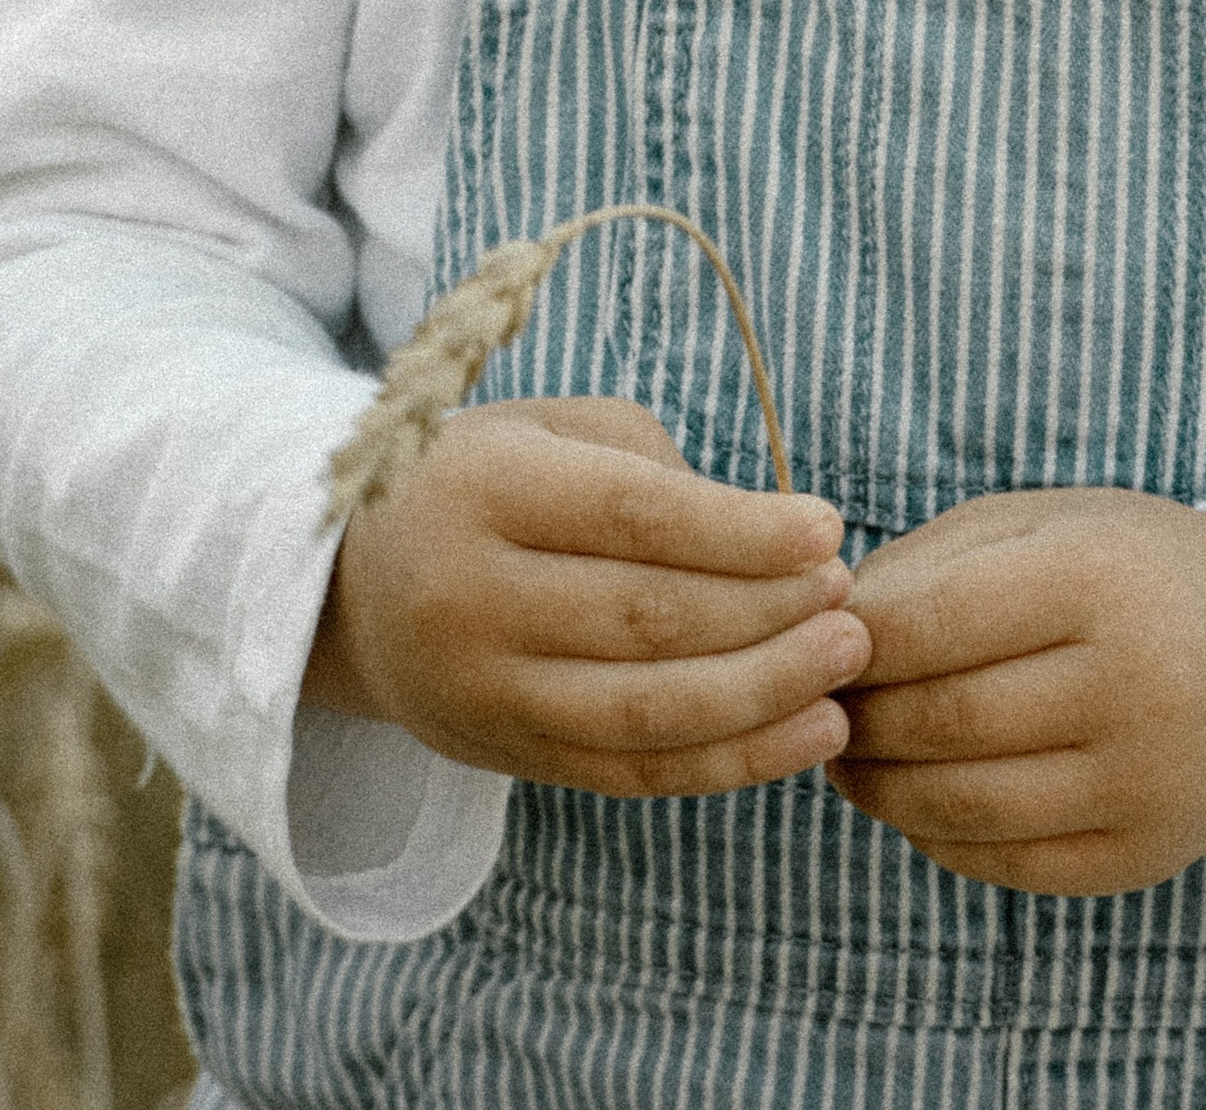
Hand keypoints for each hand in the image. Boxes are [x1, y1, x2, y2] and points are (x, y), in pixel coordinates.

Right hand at [304, 396, 872, 794]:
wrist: (353, 585)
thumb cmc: (488, 481)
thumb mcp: (551, 433)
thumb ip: (651, 469)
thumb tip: (772, 537)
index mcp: (485, 489)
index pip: (632, 517)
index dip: (741, 529)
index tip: (828, 528)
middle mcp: (472, 597)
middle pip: (646, 620)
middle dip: (768, 615)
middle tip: (851, 604)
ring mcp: (483, 691)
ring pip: (642, 712)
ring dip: (764, 696)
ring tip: (845, 669)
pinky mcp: (505, 756)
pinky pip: (630, 773)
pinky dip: (728, 762)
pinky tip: (807, 733)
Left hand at [826, 489, 1205, 896]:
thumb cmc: (1128, 569)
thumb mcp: (1042, 523)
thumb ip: (930, 563)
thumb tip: (822, 628)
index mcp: (1101, 580)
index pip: (934, 624)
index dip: (853, 641)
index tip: (812, 640)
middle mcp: (1135, 685)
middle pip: (945, 721)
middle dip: (858, 719)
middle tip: (811, 707)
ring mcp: (1145, 782)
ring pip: (965, 805)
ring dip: (880, 788)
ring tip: (850, 757)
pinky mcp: (1143, 856)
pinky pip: (1005, 862)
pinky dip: (935, 835)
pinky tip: (913, 799)